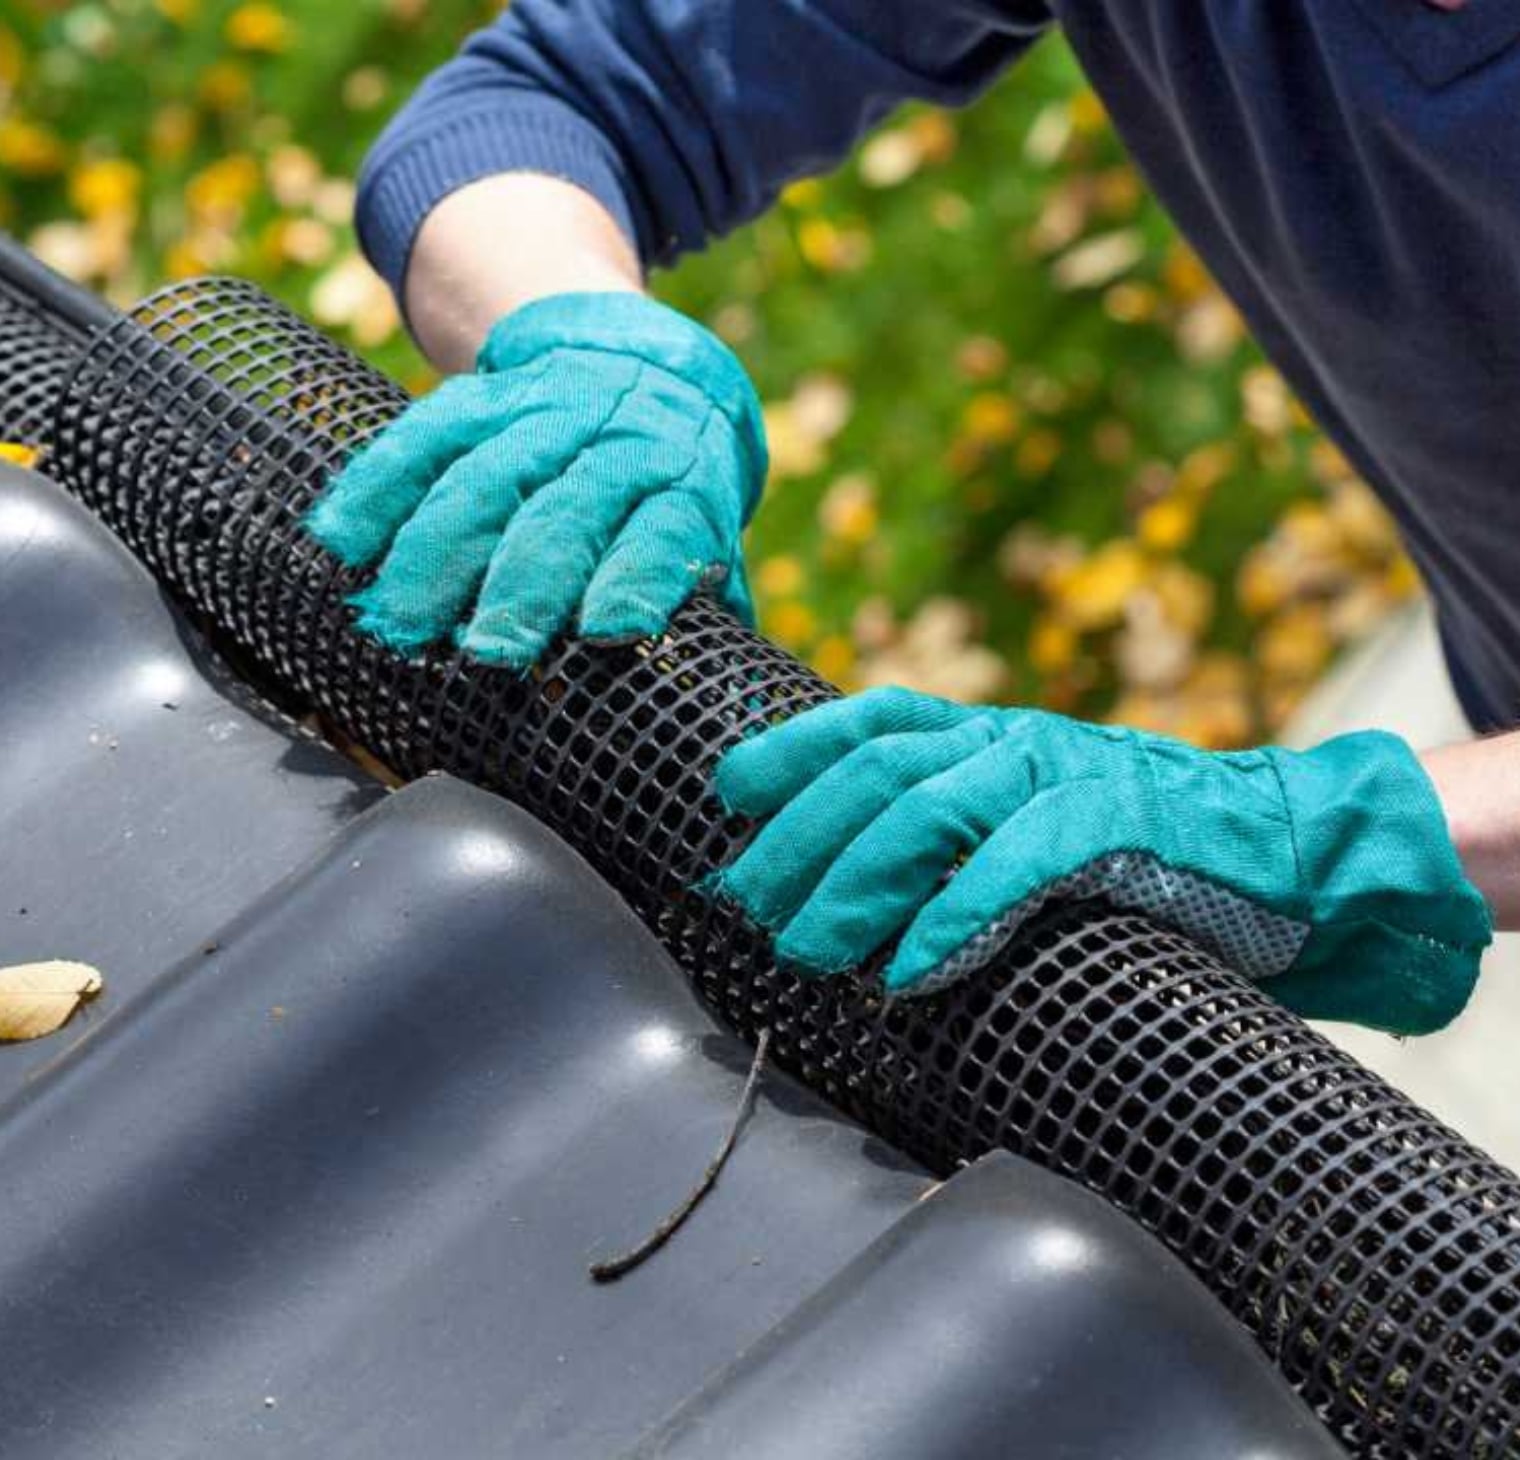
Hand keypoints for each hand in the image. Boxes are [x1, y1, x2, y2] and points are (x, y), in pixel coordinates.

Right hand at [305, 292, 765, 668]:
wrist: (642, 364)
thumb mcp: (708, 534)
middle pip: (565, 512)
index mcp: (683, 484)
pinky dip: (376, 487)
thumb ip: (703, 602)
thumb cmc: (673, 487)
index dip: (634, 577)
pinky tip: (340, 540)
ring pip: (484, 477)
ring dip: (434, 554)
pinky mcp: (483, 396)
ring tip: (399, 623)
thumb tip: (711, 695)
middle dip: (522, 585)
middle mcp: (617, 442)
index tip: (604, 631)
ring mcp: (545, 414)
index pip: (664, 532)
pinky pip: (421, 436)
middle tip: (486, 652)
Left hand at [710, 687, 1491, 1034]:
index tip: (728, 789)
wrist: (1283, 852)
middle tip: (745, 904)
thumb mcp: (1033, 818)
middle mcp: (1014, 741)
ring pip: (927, 810)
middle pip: (876, 770)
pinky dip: (954, 917)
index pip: (872, 718)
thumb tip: (846, 888)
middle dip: (798, 838)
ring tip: (805, 951)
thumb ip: (957, 834)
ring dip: (853, 884)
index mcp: (991, 733)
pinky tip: (907, 970)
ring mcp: (1064, 775)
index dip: (794, 746)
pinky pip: (1016, 865)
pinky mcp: (1117, 827)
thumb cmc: (1142, 852)